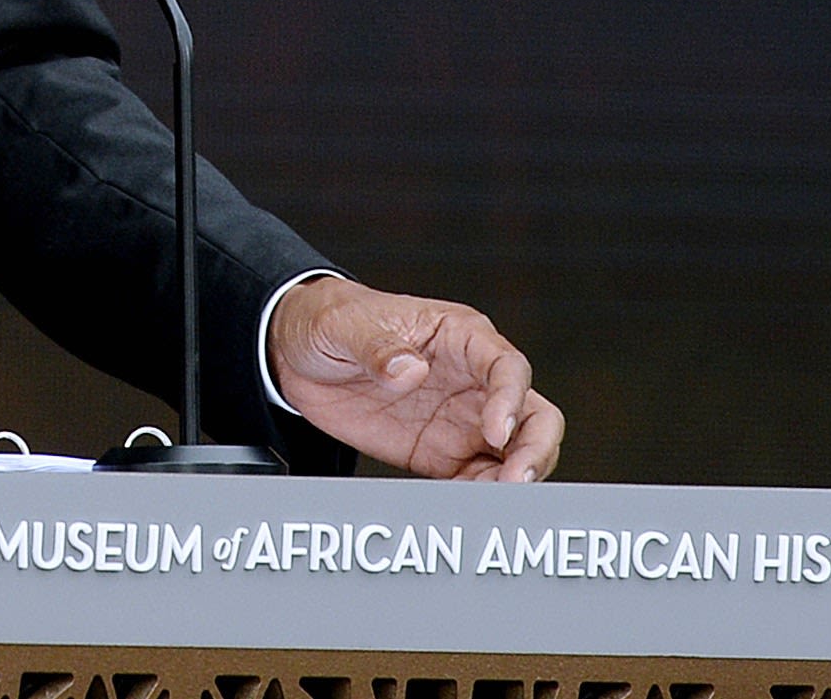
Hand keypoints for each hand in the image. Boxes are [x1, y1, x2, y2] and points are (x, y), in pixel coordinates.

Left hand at [268, 275, 562, 482]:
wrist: (296, 353)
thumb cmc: (332, 320)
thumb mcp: (344, 325)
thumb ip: (377, 346)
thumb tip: (408, 369)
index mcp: (459, 335)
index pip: (507, 367)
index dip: (510, 400)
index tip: (495, 432)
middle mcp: (472, 380)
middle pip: (532, 416)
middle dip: (534, 450)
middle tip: (515, 481)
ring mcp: (461, 421)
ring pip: (513, 454)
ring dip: (512, 482)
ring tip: (490, 504)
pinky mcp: (440, 454)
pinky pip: (475, 480)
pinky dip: (478, 498)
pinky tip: (464, 510)